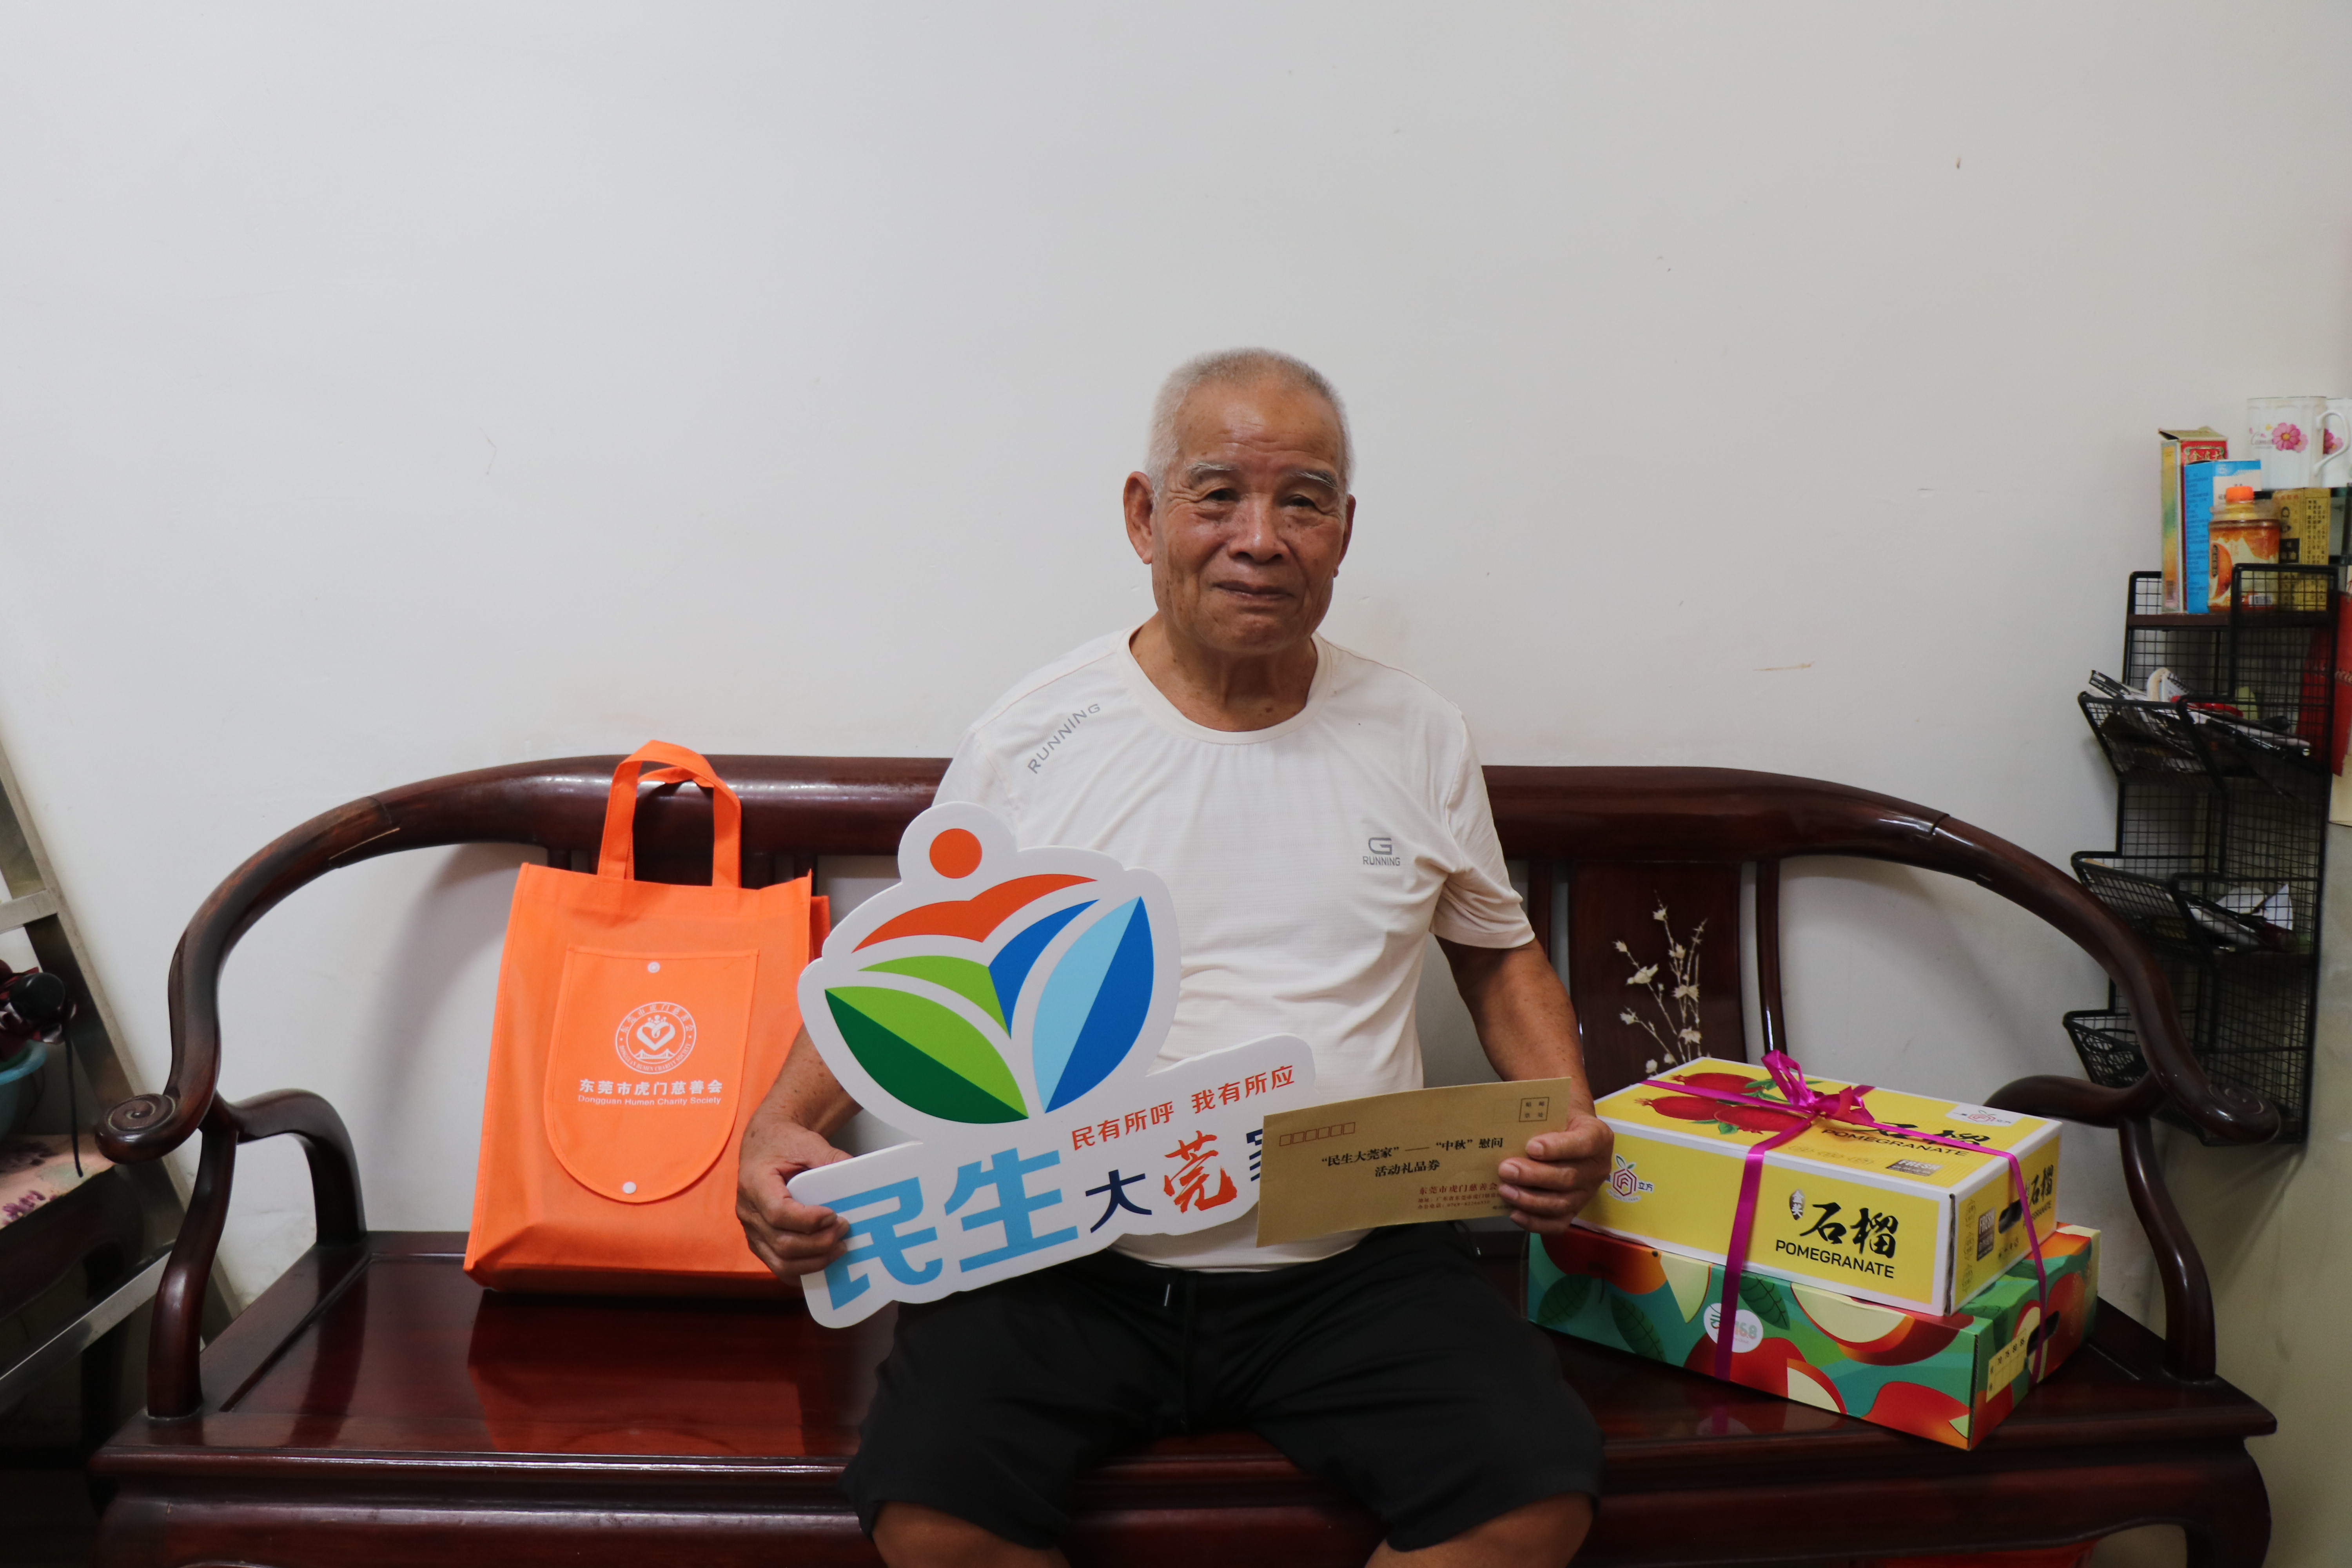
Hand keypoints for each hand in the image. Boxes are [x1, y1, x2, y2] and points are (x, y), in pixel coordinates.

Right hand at [737, 1104, 853, 1278]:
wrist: (764, 1144)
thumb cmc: (783, 1143)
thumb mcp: (808, 1143)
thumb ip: (831, 1159)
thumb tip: (859, 1177)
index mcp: (755, 1183)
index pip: (778, 1213)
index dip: (808, 1221)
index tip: (834, 1215)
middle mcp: (748, 1212)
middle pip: (782, 1243)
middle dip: (819, 1243)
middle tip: (844, 1230)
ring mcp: (752, 1231)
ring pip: (780, 1262)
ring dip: (814, 1261)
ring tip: (839, 1248)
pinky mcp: (759, 1242)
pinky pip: (779, 1266)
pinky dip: (803, 1269)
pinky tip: (824, 1260)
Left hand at [1497, 1112, 1612, 1233]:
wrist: (1567, 1128)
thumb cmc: (1556, 1116)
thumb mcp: (1552, 1105)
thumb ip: (1537, 1112)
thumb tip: (1505, 1120)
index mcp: (1599, 1136)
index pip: (1583, 1143)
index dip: (1558, 1147)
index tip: (1531, 1147)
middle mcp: (1598, 1167)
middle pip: (1568, 1178)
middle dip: (1534, 1176)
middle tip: (1505, 1169)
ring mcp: (1587, 1192)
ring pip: (1561, 1203)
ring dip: (1530, 1200)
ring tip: (1505, 1190)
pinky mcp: (1575, 1209)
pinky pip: (1558, 1223)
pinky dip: (1535, 1222)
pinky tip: (1514, 1213)